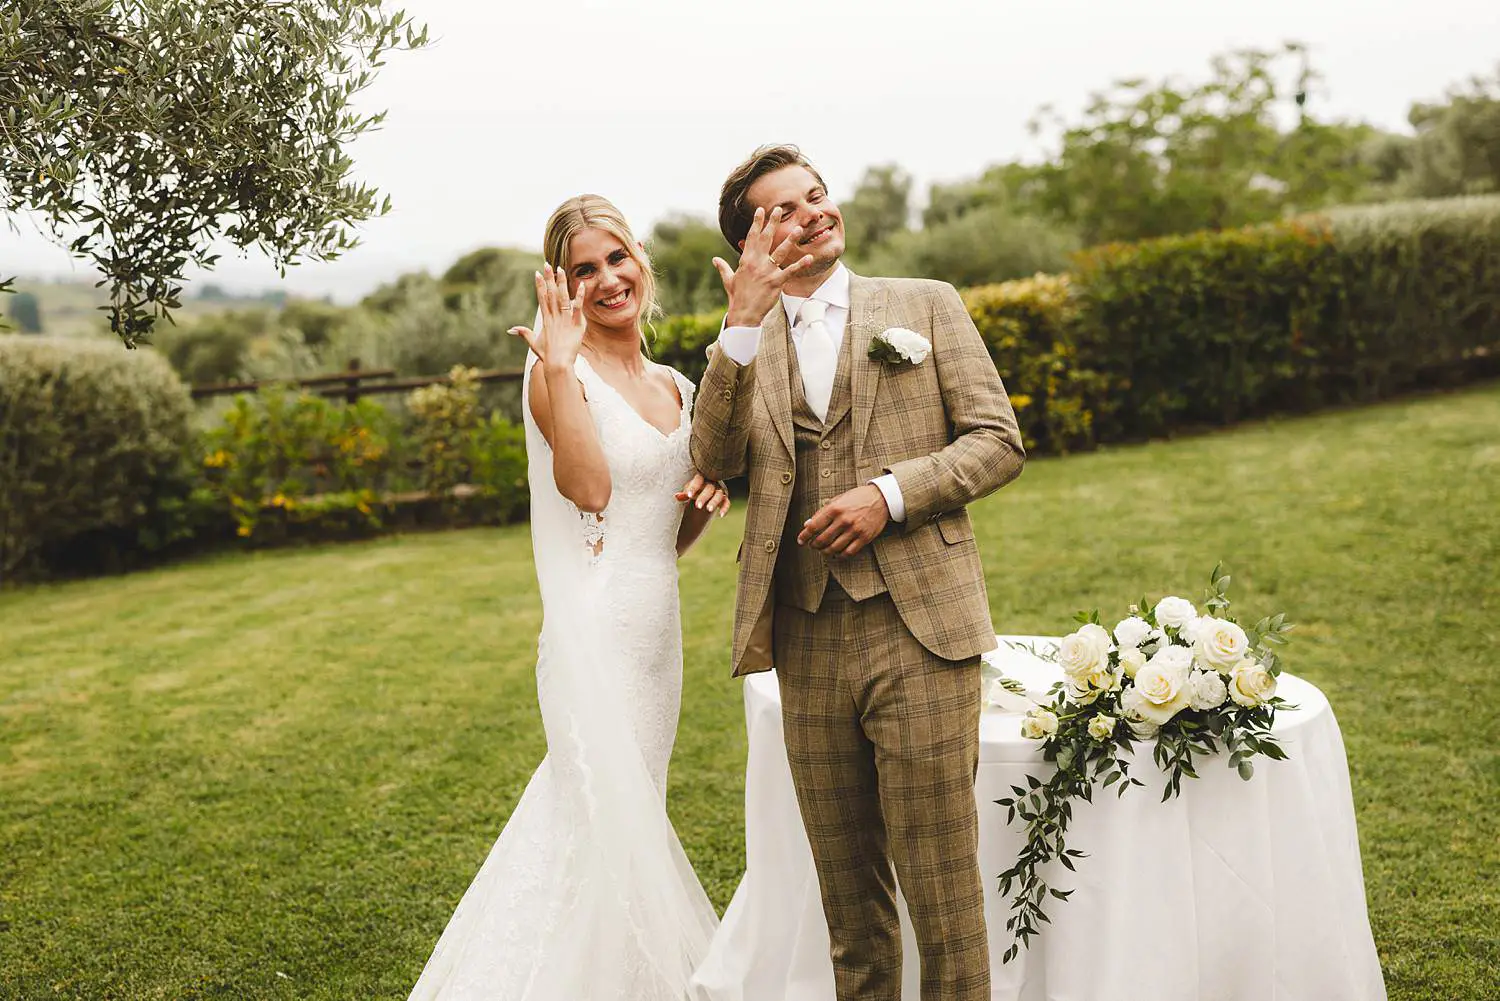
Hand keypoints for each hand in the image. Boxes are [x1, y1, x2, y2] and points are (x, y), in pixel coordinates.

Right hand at [508, 264, 588, 368]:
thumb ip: (524, 333)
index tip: (537, 273)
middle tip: (547, 264)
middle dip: (548, 278)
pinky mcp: (576, 324)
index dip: (540, 285)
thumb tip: (510, 329)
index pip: (541, 298)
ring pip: (562, 297)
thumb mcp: (534, 343)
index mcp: (546, 319)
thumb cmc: (547, 356)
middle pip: (550, 293)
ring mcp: (564, 320)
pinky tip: (581, 285)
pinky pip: (578, 308)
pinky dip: (580, 296)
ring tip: (560, 269)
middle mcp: (554, 316)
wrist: (557, 364)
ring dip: (561, 282)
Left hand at [675, 472, 730, 517]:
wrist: (701, 496)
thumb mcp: (688, 492)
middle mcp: (712, 483)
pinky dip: (725, 508)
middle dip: (703, 497)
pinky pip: (726, 502)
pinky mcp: (724, 499)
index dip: (694, 487)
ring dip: (714, 502)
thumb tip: (676, 496)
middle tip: (697, 506)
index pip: (698, 481)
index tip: (688, 495)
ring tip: (709, 509)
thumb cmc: (693, 491)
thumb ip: (684, 494)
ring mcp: (719, 490)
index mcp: (701, 478)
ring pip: (718, 495)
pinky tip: (721, 515)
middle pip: (709, 488)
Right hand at [712, 206, 815, 326]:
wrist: (743, 314)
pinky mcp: (776, 282)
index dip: (757, 223)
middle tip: (778, 208)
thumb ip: (723, 267)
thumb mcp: (728, 280)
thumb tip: (715, 260)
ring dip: (790, 239)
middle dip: (772, 222)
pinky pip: (791, 271)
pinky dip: (801, 264)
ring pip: (780, 251)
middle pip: (766, 238)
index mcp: (746, 260)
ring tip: (798, 228)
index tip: (761, 210)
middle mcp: (756, 262)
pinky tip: (809, 257)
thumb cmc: (737, 298)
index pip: (751, 237)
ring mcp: (767, 272)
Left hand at [797, 483, 888, 557]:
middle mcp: (844, 519)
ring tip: (824, 550)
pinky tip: (837, 554)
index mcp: (835, 508)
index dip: (804, 536)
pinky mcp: (864, 537)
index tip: (800, 541)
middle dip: (814, 545)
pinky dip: (840, 556)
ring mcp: (855, 529)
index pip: (814, 526)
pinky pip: (849, 552)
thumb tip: (807, 524)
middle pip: (822, 540)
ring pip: (834, 548)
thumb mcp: (838, 500)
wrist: (881, 498)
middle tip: (813, 546)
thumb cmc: (857, 498)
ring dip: (826, 552)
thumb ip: (822, 512)